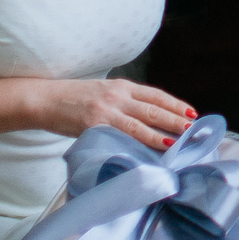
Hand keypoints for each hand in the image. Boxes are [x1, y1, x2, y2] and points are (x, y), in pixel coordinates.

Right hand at [29, 77, 198, 149]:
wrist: (44, 99)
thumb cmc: (74, 99)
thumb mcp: (103, 93)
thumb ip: (124, 102)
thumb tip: (148, 117)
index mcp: (122, 86)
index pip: (156, 95)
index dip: (176, 104)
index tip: (192, 114)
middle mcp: (117, 96)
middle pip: (154, 108)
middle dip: (176, 120)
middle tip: (193, 130)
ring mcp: (106, 111)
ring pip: (141, 123)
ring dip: (161, 134)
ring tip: (178, 143)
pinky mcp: (94, 125)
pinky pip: (120, 137)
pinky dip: (136, 145)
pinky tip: (147, 153)